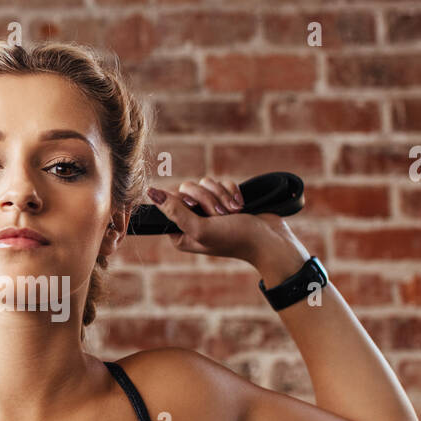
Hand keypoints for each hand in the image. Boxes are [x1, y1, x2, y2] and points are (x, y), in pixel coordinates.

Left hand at [145, 176, 299, 263]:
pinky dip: (233, 192)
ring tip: (234, 213)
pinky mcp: (226, 199)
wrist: (270, 239)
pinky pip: (222, 182)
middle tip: (220, 214)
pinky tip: (241, 207)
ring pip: (206, 183)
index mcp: (180, 231)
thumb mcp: (201, 228)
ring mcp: (210, 209)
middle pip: (188, 188)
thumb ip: (175, 212)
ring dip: (222, 196)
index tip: (197, 209)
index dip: (185, 200)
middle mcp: (193, 219)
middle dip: (207, 198)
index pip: (170, 200)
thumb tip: (151, 193)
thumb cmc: (235, 239)